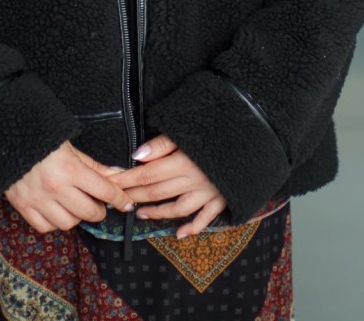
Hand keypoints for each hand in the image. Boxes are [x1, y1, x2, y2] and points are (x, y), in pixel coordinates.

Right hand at [4, 141, 133, 233]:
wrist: (4, 140)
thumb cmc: (41, 140)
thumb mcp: (70, 147)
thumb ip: (93, 165)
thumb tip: (117, 175)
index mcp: (71, 169)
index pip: (105, 191)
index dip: (119, 199)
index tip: (126, 203)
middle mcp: (56, 188)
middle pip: (89, 213)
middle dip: (99, 210)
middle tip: (98, 204)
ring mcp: (39, 200)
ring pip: (68, 224)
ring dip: (76, 217)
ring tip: (74, 205)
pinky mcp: (23, 207)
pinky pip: (45, 227)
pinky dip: (53, 222)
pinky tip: (55, 210)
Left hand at [110, 134, 226, 237]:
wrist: (252, 139)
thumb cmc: (217, 129)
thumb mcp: (187, 130)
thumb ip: (162, 144)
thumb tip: (137, 156)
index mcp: (184, 162)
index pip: (147, 174)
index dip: (127, 179)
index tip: (110, 182)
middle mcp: (194, 181)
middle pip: (158, 192)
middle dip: (135, 195)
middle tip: (118, 200)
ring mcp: (208, 193)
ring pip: (177, 208)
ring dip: (157, 212)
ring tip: (140, 213)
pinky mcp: (222, 199)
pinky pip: (205, 219)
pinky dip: (192, 228)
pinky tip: (179, 234)